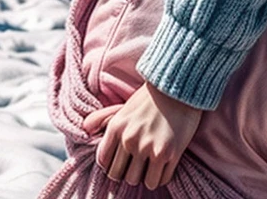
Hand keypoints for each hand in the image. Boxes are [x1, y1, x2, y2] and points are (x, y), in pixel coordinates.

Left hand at [83, 81, 202, 189]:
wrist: (180, 84)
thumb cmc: (150, 97)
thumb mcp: (123, 106)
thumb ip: (102, 118)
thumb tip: (85, 128)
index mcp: (116, 127)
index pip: (104, 163)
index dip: (113, 165)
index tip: (123, 161)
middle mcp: (130, 139)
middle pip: (120, 176)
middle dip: (128, 172)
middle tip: (139, 163)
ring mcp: (149, 148)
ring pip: (139, 181)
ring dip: (145, 176)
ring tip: (151, 164)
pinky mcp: (169, 153)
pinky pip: (159, 181)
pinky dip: (160, 177)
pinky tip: (164, 165)